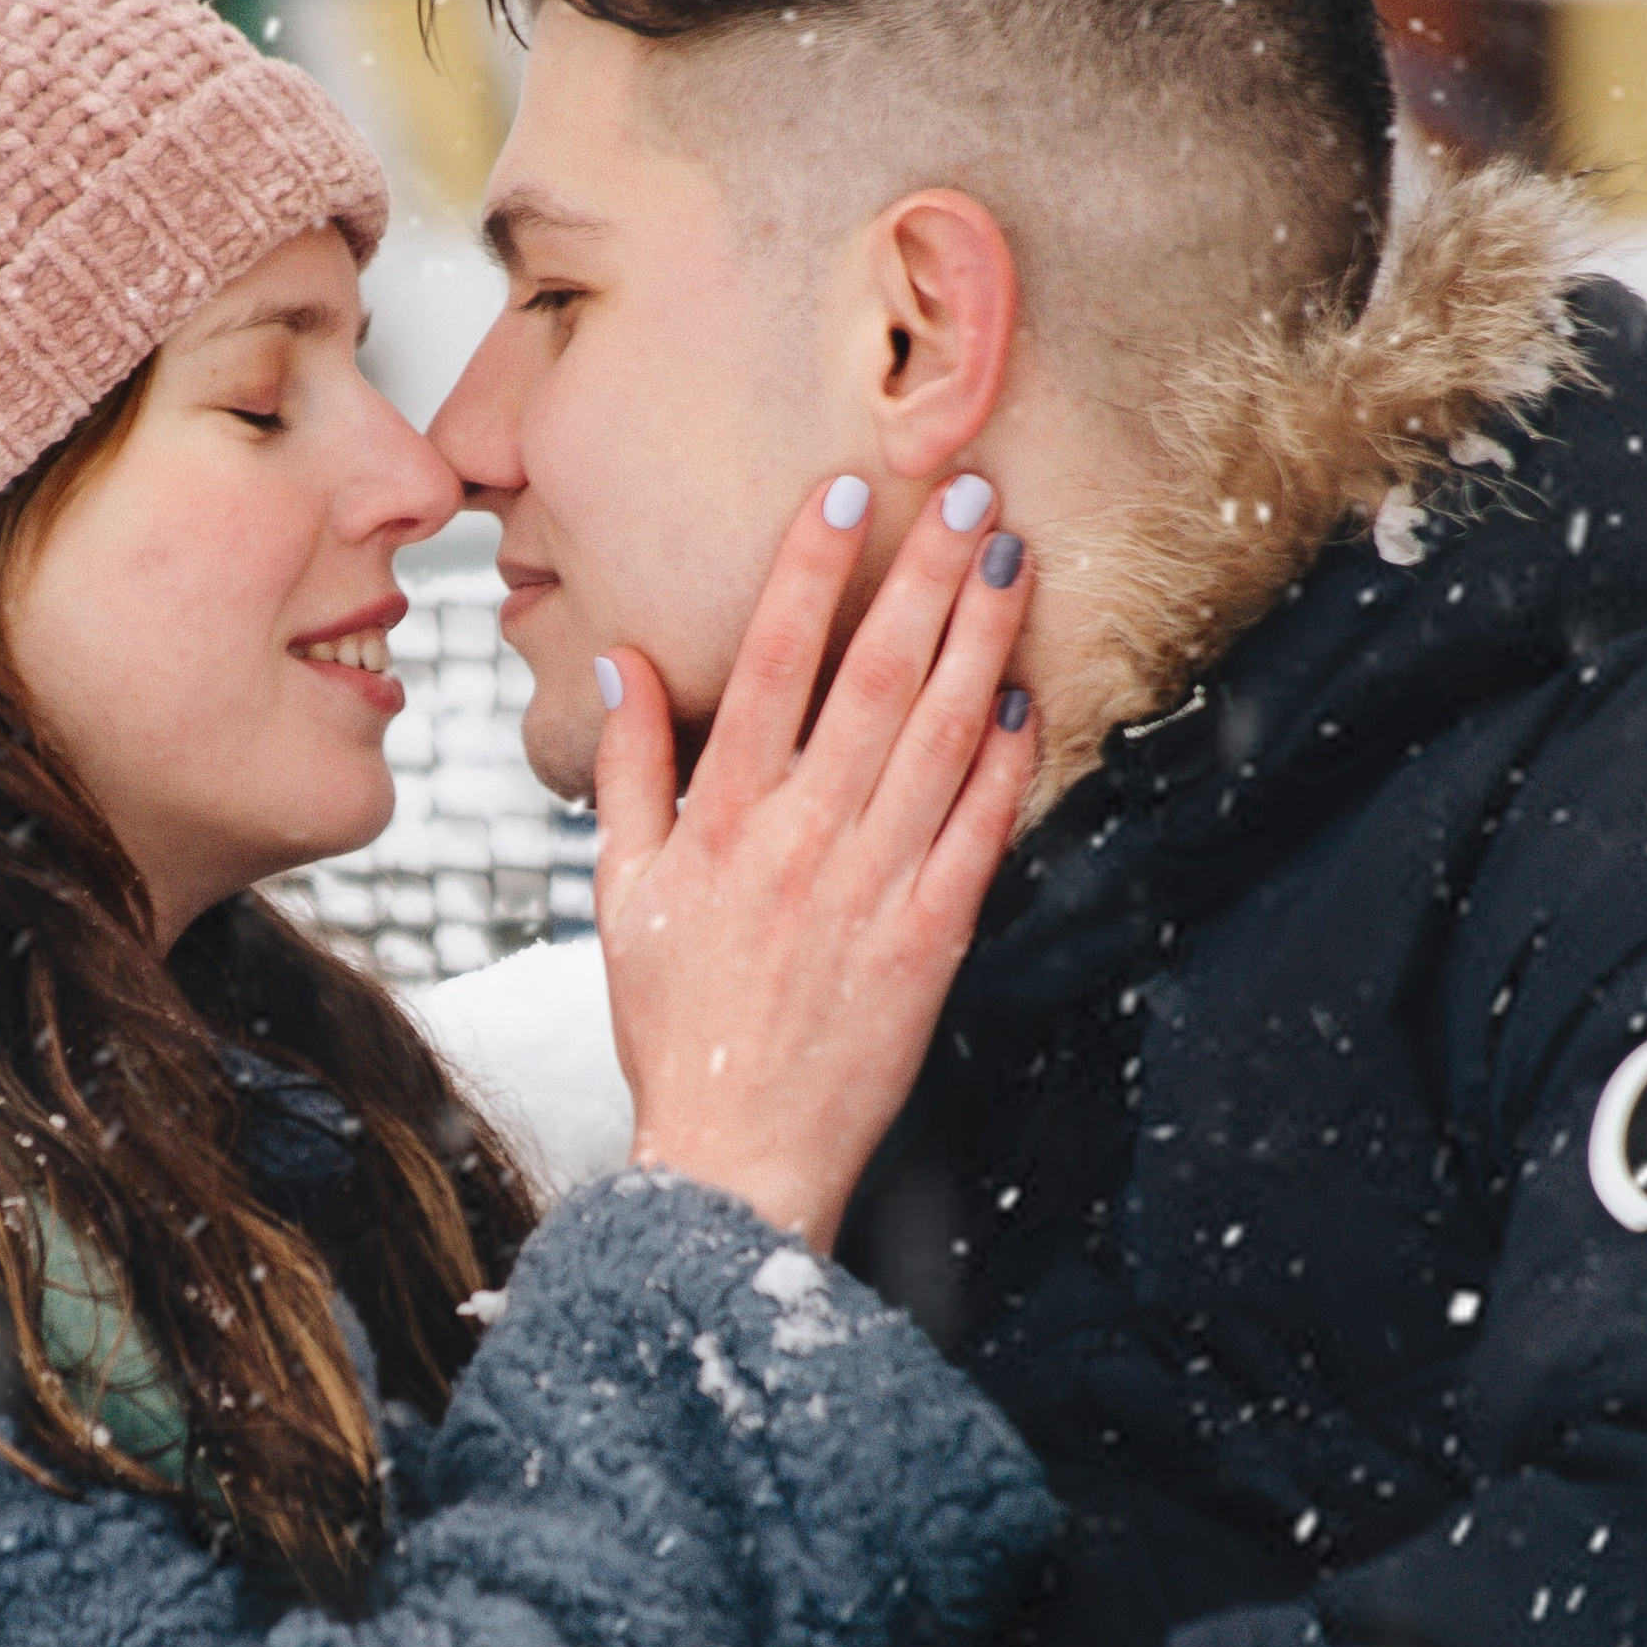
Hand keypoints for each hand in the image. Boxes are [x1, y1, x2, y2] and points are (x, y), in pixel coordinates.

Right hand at [598, 473, 1036, 1247]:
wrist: (736, 1153)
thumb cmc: (672, 1024)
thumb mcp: (621, 894)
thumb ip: (627, 773)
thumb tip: (626, 665)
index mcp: (721, 822)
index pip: (771, 665)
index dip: (811, 570)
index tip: (847, 492)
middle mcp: (800, 841)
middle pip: (873, 680)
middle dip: (926, 577)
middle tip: (971, 492)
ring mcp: (872, 889)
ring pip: (937, 740)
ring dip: (981, 643)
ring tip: (1013, 561)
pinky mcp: (930, 942)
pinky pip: (977, 835)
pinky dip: (1004, 765)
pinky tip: (1026, 701)